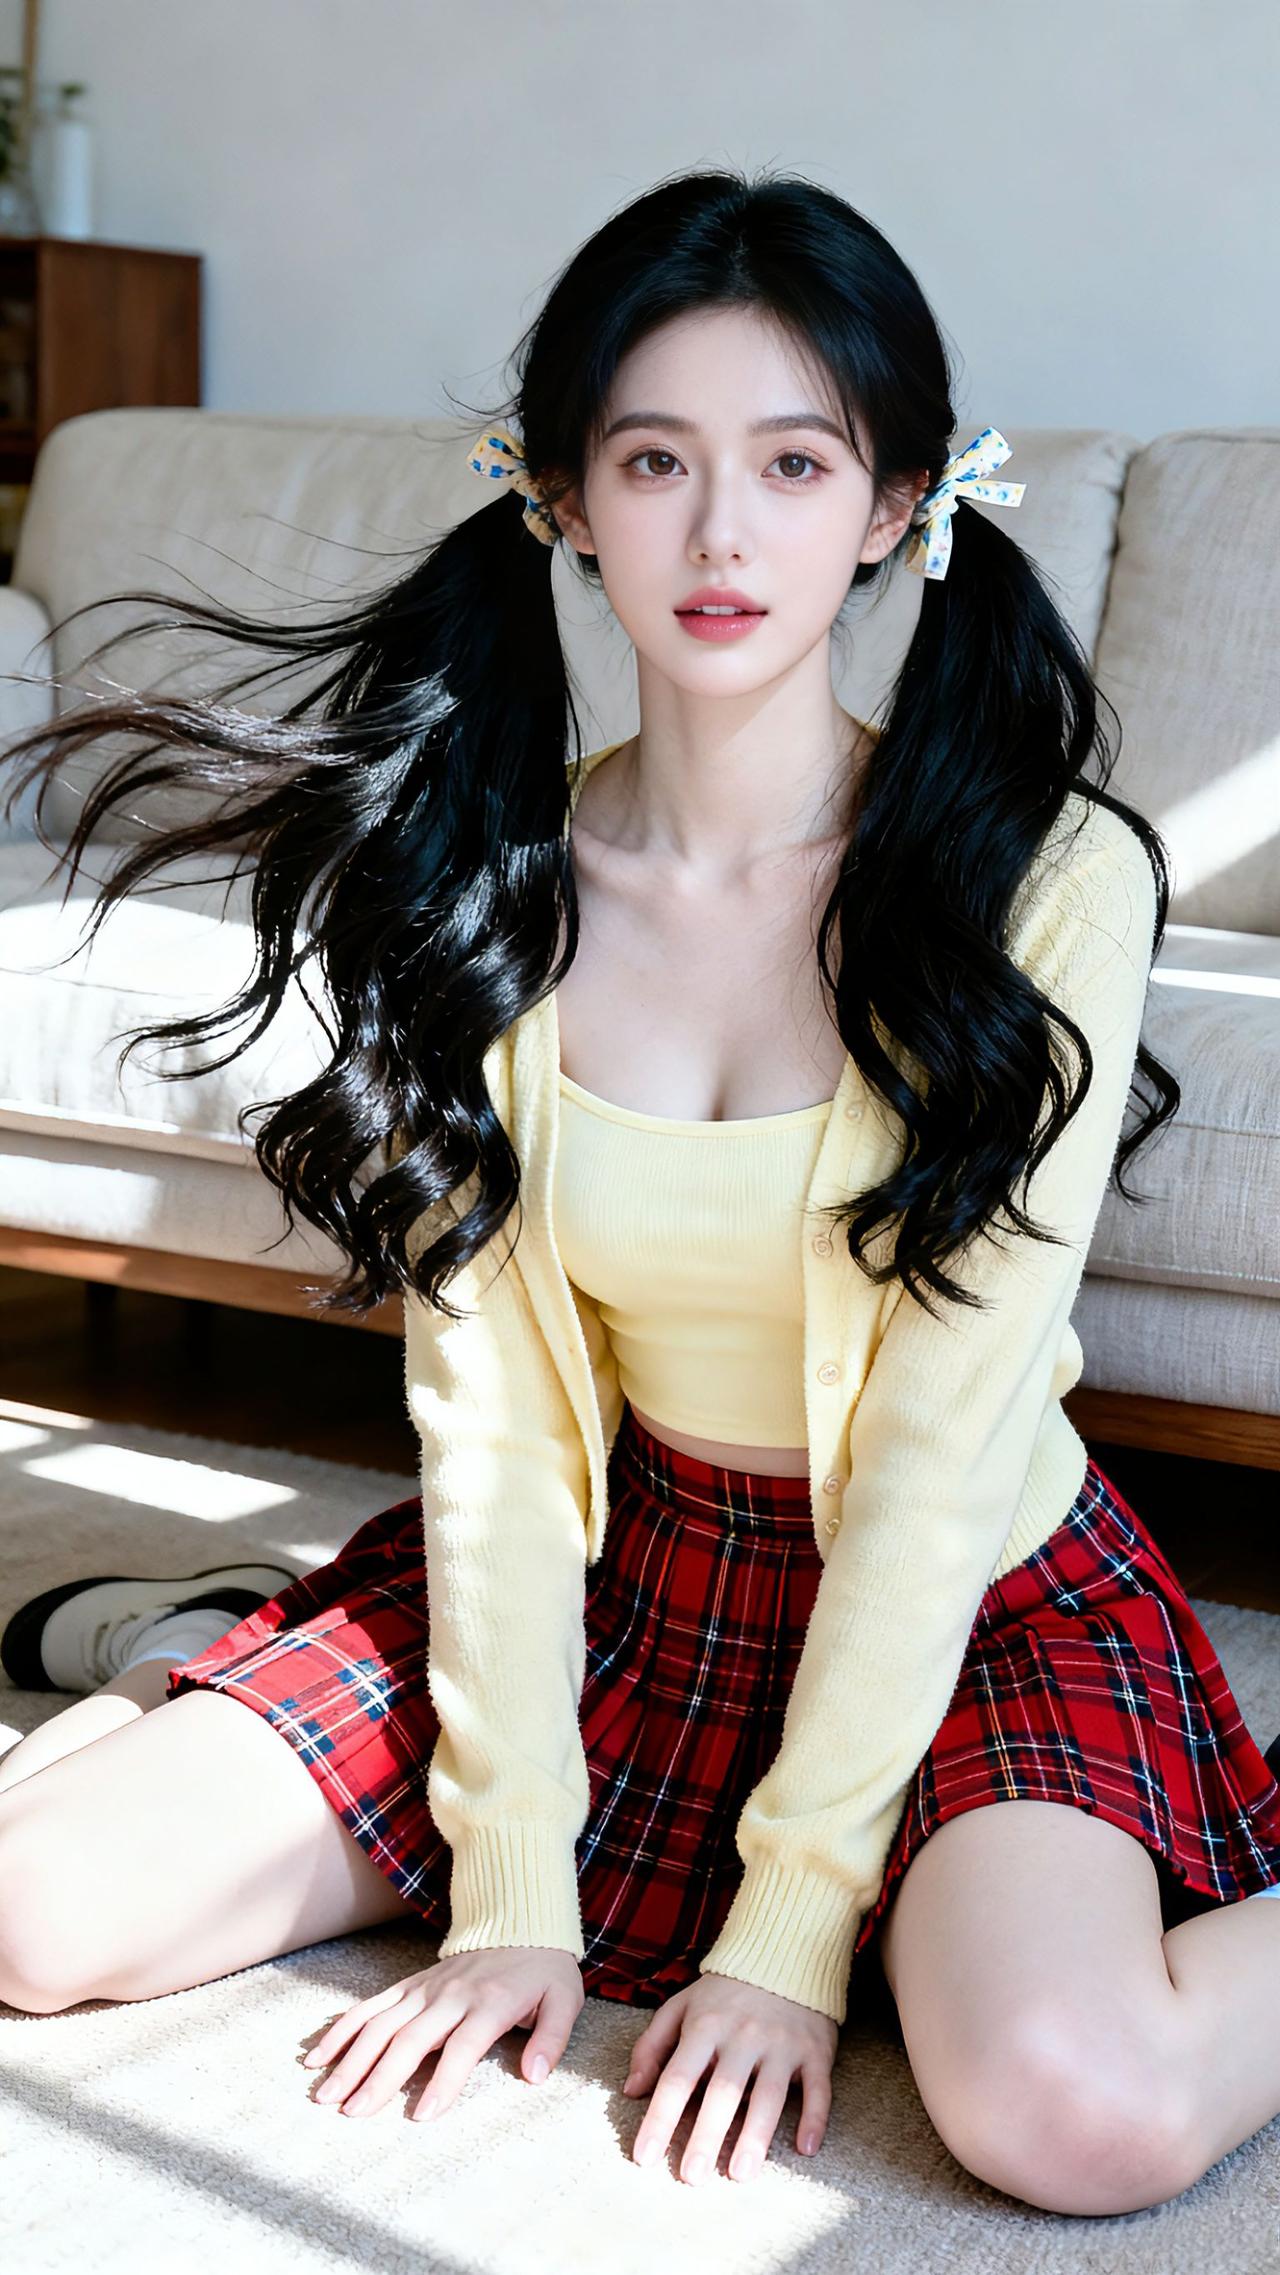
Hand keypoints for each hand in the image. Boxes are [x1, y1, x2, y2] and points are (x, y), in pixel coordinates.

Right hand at [301, 1945, 583, 2120]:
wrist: (521, 1921)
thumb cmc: (544, 1970)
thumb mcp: (565, 2000)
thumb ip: (552, 2038)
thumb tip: (534, 2076)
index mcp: (490, 2002)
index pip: (462, 2046)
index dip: (443, 2082)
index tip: (420, 2116)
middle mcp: (451, 1995)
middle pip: (410, 2038)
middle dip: (378, 2077)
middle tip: (351, 2113)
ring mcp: (425, 1988)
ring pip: (381, 2023)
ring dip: (351, 2058)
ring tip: (324, 2093)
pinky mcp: (410, 1984)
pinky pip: (371, 2005)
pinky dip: (343, 2028)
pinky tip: (318, 2054)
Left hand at [622, 1971, 837, 2183]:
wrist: (785, 1952)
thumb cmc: (725, 1992)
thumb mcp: (682, 2006)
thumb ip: (652, 2046)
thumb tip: (632, 2091)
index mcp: (706, 2025)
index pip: (678, 2077)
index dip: (660, 2118)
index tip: (645, 2157)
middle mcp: (744, 2036)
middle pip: (722, 2092)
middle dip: (706, 2137)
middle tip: (692, 2177)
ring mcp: (782, 2044)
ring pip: (768, 2095)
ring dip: (755, 2137)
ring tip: (741, 2174)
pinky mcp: (815, 2051)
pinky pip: (817, 2089)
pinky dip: (814, 2119)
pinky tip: (805, 2150)